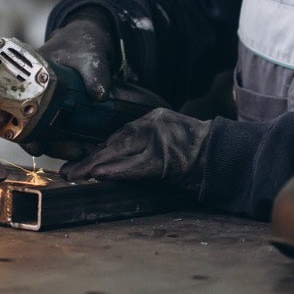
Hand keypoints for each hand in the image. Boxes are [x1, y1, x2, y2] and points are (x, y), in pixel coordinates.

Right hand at [20, 9, 118, 158]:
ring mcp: (48, 105)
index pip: (16, 110)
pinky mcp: (62, 112)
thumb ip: (95, 72)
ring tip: (85, 151)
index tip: (37, 145)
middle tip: (75, 151)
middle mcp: (33, 96)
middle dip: (51, 146)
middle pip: (32, 130)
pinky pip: (62, 132)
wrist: (89, 39)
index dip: (23, 132)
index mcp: (28, 79)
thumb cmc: (80, 42)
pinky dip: (72, 140)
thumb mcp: (88, 54)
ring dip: (64, 147)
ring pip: (48, 135)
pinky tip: (88, 146)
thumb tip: (100, 95)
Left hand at [60, 108, 212, 190]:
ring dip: (95, 165)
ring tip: (75, 174)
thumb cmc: (199, 154)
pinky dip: (115, 171)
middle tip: (68, 170)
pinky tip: (98, 175)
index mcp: (153, 118)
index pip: (120, 134)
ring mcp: (159, 139)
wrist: (224, 155)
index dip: (98, 149)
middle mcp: (153, 123)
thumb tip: (115, 159)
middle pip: (115, 141)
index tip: (82, 160)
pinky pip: (135, 166)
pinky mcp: (165, 157)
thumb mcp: (169, 141)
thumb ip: (145, 145)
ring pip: (119, 151)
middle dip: (89, 158)